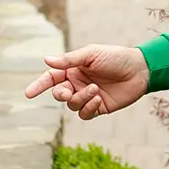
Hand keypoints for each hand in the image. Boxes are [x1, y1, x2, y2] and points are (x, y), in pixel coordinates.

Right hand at [24, 44, 149, 119]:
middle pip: (59, 94)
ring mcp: (87, 96)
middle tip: (68, 91)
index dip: (39, 85)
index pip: (51, 78)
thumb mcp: (91, 54)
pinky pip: (84, 114)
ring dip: (80, 99)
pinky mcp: (98, 108)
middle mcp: (78, 83)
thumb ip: (69, 60)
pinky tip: (99, 98)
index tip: (28, 94)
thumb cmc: (116, 57)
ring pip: (71, 105)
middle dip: (61, 94)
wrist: (140, 70)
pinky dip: (88, 107)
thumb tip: (46, 60)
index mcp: (73, 69)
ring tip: (95, 90)